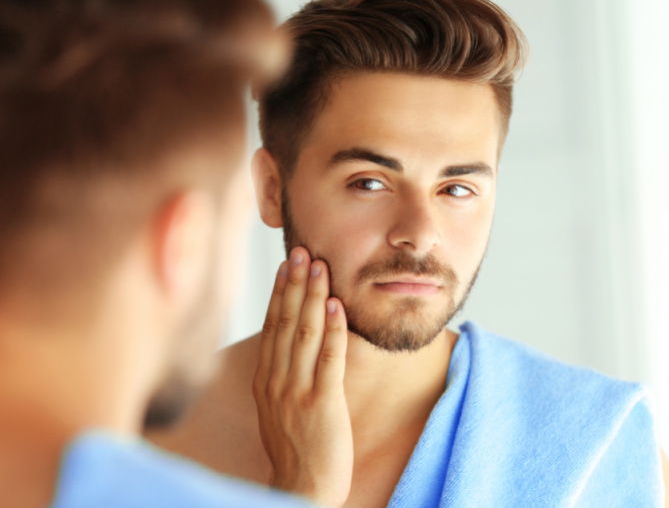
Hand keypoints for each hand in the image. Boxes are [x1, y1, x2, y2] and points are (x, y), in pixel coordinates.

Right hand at [252, 246, 352, 506]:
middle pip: (286, 322)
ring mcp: (296, 391)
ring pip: (305, 333)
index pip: (272, 325)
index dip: (280, 292)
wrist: (302, 487)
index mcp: (264, 379)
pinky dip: (334, 329)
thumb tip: (290, 338)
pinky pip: (329, 359)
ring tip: (320, 266)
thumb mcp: (276, 405)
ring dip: (314, 297)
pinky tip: (338, 305)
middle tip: (302, 251)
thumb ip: (281, 372)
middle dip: (295, 283)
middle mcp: (275, 380)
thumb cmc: (294, 447)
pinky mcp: (321, 403)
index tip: (286, 264)